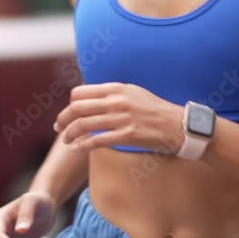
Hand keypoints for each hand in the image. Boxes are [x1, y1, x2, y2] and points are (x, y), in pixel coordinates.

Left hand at [53, 83, 183, 153]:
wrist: (179, 125)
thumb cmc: (156, 110)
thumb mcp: (134, 93)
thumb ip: (113, 94)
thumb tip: (93, 98)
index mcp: (116, 88)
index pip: (80, 93)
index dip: (69, 105)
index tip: (67, 114)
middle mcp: (117, 101)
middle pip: (77, 108)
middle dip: (63, 119)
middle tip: (58, 128)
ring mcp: (122, 118)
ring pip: (84, 125)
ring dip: (70, 134)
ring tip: (66, 141)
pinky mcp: (128, 135)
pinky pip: (97, 140)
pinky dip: (83, 145)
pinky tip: (79, 149)